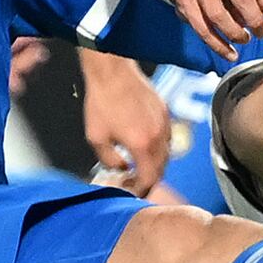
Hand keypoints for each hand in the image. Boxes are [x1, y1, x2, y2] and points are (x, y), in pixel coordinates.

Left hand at [76, 46, 175, 193]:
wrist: (112, 71)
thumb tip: (121, 169)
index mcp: (142, 145)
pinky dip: (157, 148)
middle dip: (148, 179)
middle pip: (161, 169)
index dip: (141, 190)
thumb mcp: (96, 138)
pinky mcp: (164, 112)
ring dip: (153, 164)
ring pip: (166, 154)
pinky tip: (142, 145)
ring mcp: (164, 123)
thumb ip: (110, 160)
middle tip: (132, 182)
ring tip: (136, 165)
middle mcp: (158, 136)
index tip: (131, 190)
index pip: (150, 178)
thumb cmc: (102, 101)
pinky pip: (166, 137)